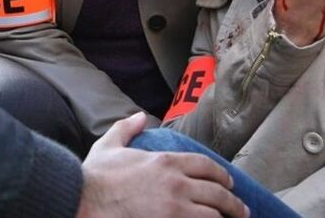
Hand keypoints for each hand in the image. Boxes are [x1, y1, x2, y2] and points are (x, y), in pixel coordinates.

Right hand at [78, 112, 248, 217]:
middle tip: (241, 209)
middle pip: (217, 192)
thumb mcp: (109, 146)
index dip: (221, 175)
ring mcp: (175, 208)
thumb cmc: (95, 177)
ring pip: (213, 213)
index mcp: (165, 162)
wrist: (84, 201)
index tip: (228, 182)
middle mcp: (176, 183)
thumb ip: (126, 128)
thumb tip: (140, 116)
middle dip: (232, 202)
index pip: (206, 166)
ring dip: (225, 217)